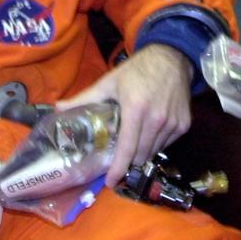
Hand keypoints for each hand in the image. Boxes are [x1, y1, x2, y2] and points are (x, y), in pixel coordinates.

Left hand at [57, 44, 192, 185]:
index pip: (127, 149)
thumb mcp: (109, 82)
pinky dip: (156, 143)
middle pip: (140, 155)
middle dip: (128, 162)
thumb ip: (84, 98)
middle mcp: (156, 119)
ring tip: (134, 143)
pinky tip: (149, 132)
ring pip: (154, 152)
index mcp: (135, 109)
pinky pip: (167, 144)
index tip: (110, 182)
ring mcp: (172, 123)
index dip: (117, 169)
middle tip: (119, 159)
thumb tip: (57, 109)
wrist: (172, 57)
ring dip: (142, 152)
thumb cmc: (137, 70)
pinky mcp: (184, 124)